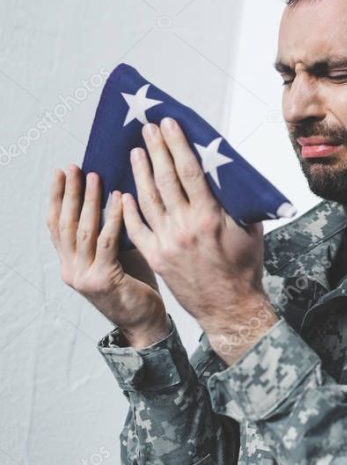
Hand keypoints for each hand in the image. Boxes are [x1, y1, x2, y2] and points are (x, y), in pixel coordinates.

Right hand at [47, 165, 169, 347]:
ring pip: (83, 231)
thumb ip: (109, 233)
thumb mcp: (116, 256)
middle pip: (65, 224)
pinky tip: (119, 200)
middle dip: (70, 193)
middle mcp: (71, 269)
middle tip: (75, 167)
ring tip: (96, 177)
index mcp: (70, 263)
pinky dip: (112, 219)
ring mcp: (84, 276)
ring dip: (89, 201)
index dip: (57, 197)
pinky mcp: (104, 280)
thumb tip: (117, 194)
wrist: (145, 323)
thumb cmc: (136, 285)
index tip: (61, 172)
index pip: (56, 225)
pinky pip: (106, 243)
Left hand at [121, 117, 274, 363]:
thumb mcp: (250, 229)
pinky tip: (124, 193)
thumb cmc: (245, 266)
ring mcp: (167, 242)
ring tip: (136, 152)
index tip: (169, 125)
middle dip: (156, 150)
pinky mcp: (156, 256)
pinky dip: (129, 209)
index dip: (177, 145)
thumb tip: (227, 174)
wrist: (229, 306)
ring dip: (140, 173)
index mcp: (211, 216)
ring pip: (148, 199)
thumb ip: (237, 201)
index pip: (190, 171)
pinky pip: (137, 228)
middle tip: (147, 129)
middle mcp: (185, 226)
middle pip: (165, 179)